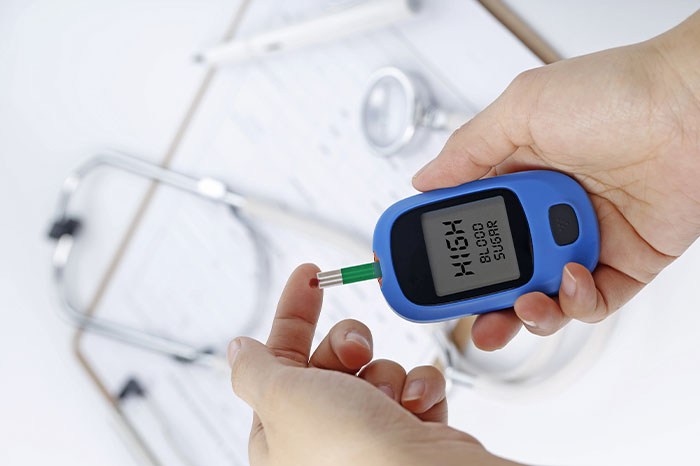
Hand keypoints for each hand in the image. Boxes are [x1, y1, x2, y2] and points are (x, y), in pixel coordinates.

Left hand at [228, 264, 518, 465]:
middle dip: (347, 345)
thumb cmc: (348, 450)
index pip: (280, 358)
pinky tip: (416, 404)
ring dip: (385, 373)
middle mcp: (324, 434)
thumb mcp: (282, 397)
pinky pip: (413, 386)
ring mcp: (369, 434)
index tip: (309, 275)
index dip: (294, 314)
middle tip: (354, 352)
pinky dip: (419, 388)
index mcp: (281, 432)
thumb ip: (255, 368)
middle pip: (330, 358)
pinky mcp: (410, 433)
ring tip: (388, 398)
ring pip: (376, 368)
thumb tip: (238, 350)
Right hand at [413, 12, 699, 350]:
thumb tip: (424, 179)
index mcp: (519, 175)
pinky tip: (570, 279)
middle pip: (501, 271)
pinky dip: (575, 301)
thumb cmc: (619, 94)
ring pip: (542, 296)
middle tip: (464, 313)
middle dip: (480, 301)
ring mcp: (584, 238)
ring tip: (523, 302)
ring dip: (526, 311)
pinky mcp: (624, 262)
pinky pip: (591, 301)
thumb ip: (468, 148)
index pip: (468, 223)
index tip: (419, 273)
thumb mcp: (523, 108)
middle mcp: (548, 210)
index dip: (444, 251)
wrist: (697, 107)